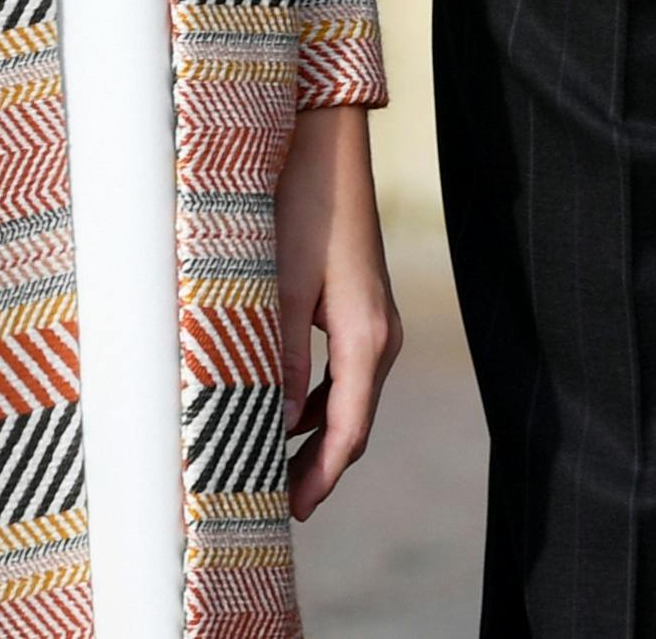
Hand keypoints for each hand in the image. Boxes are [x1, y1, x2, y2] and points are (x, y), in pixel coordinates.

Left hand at [275, 103, 401, 520]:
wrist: (325, 142)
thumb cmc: (300, 207)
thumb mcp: (280, 288)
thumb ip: (279, 360)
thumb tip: (274, 427)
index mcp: (366, 337)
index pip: (349, 432)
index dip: (322, 477)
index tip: (293, 513)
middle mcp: (381, 333)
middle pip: (355, 422)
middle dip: (320, 465)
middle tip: (278, 502)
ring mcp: (375, 317)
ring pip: (350, 397)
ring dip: (318, 433)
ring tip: (275, 464)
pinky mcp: (362, 301)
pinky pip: (346, 369)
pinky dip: (319, 399)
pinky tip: (286, 407)